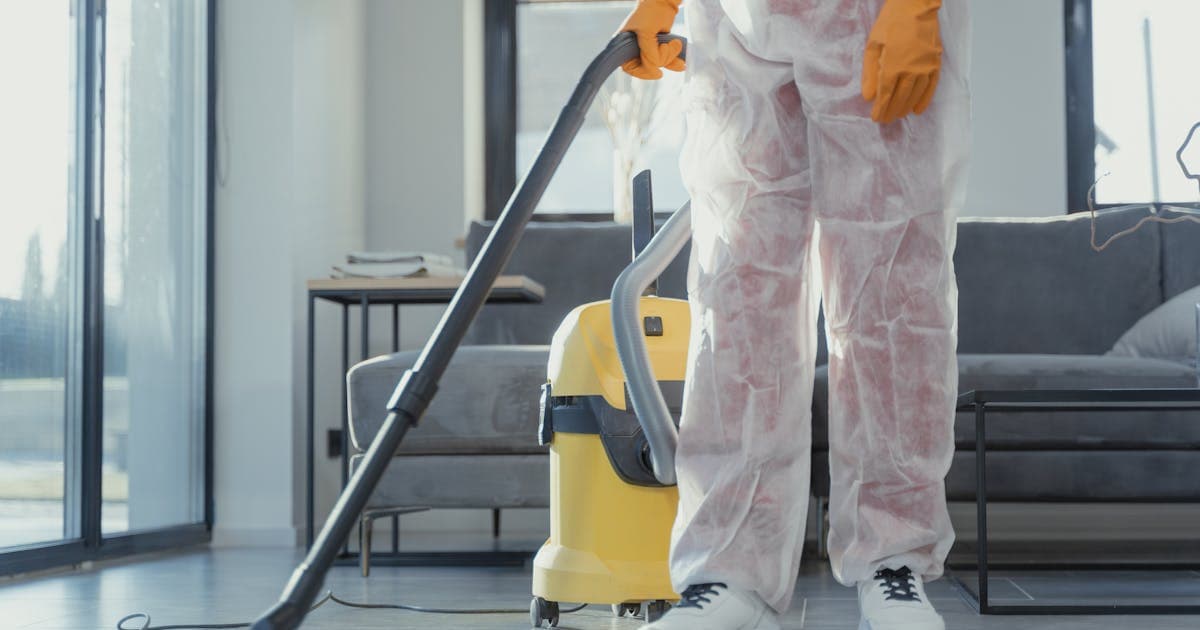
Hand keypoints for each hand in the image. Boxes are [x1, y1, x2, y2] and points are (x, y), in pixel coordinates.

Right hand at [618, 0, 685, 79]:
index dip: (643, 72)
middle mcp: (634, 49)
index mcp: (624, 46)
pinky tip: (682, 63)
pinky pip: (666, 61)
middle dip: (661, 59)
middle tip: (666, 46)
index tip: (658, 72)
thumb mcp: (646, 33)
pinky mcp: (659, 47)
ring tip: (674, 43)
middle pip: (647, 67)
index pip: (630, 67)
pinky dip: (674, 62)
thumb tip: (656, 69)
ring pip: (659, 64)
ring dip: (670, 57)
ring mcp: (648, 49)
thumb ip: (649, 53)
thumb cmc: (650, 12)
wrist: (664, 1)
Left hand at [862, 0, 942, 122]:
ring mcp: (926, 67)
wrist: (916, 6)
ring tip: (898, 115)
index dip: (880, 109)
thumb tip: (868, 97)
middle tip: (886, 120)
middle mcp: (911, 70)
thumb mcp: (873, 45)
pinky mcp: (936, 62)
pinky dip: (925, 100)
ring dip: (906, 107)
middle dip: (891, 111)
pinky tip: (918, 109)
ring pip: (915, 95)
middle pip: (900, 98)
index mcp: (892, 66)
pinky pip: (932, 86)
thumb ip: (870, 72)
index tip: (876, 118)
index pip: (885, 95)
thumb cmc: (891, 23)